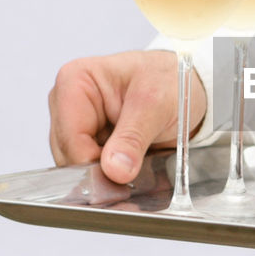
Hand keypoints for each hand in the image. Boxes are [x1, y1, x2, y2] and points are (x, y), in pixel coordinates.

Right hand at [47, 50, 204, 183]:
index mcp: (76, 80)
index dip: (92, 162)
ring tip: (138, 163)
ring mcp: (75, 123)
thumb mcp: (157, 104)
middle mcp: (68, 102)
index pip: (70, 137)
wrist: (187, 85)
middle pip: (69, 154)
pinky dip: (112, 174)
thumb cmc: (170, 79)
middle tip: (134, 172)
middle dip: (100, 170)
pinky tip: (132, 166)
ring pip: (77, 166)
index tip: (120, 176)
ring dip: (107, 174)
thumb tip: (114, 170)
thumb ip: (133, 138)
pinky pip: (91, 169)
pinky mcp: (88, 141)